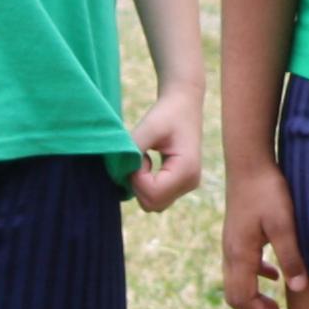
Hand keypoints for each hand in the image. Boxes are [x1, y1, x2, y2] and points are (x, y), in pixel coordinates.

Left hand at [127, 85, 203, 215]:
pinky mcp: (181, 185)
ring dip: (141, 185)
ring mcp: (187, 186)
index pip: (152, 193)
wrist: (183, 104)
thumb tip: (118, 173)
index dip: (136, 177)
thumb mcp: (148, 127)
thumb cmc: (167, 113)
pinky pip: (157, 197)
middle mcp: (190, 183)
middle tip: (141, 156)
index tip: (138, 154)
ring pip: (153, 203)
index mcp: (187, 169)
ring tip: (146, 159)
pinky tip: (150, 164)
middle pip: (152, 204)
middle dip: (137, 183)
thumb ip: (133, 150)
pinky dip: (146, 185)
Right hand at [218, 161, 304, 308]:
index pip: (241, 299)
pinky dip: (256, 277)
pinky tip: (274, 275)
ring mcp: (231, 243)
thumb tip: (299, 289)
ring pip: (237, 281)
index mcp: (240, 254)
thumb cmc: (268, 191)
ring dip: (255, 296)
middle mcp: (230, 252)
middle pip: (235, 295)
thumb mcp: (284, 224)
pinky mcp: (237, 233)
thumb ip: (291, 257)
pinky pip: (242, 265)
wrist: (249, 162)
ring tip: (277, 306)